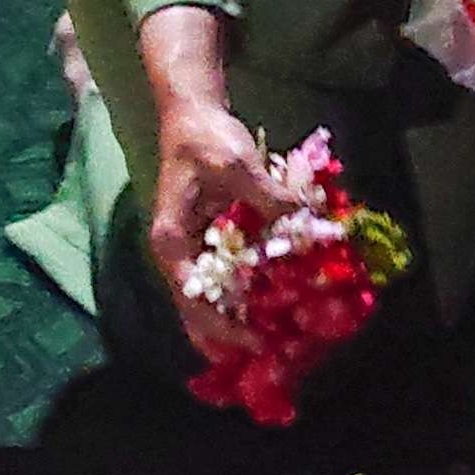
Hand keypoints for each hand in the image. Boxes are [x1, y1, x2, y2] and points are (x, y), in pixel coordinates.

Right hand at [147, 92, 294, 359]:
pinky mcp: (211, 240)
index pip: (193, 297)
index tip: (254, 342)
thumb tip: (302, 222)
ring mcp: (193, 249)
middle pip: (197, 310)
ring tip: (270, 348)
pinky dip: (247, 296)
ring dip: (236, 323)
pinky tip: (272, 310)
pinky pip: (228, 278)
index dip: (222, 325)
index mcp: (172, 241)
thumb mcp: (235, 163)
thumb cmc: (204, 138)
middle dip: (228, 338)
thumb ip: (266, 196)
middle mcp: (177, 253)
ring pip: (211, 299)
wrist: (193, 115)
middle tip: (265, 359)